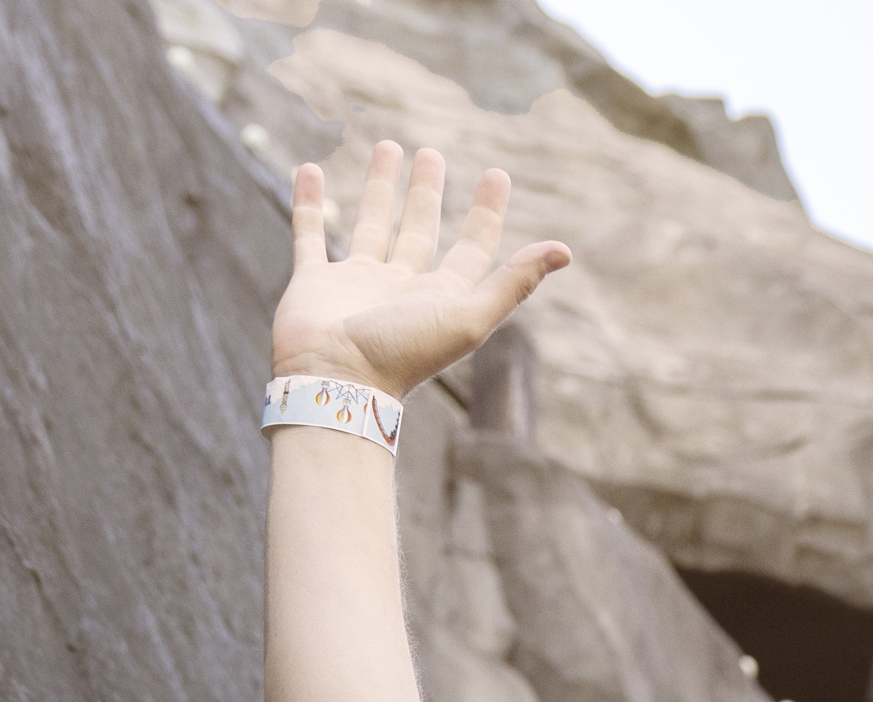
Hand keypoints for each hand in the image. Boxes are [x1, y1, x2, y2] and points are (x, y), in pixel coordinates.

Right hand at [274, 143, 567, 398]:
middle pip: (420, 230)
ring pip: (370, 224)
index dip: (486, 213)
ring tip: (387, 147)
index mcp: (441, 297)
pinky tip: (309, 170)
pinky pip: (309, 233)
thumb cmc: (403, 355)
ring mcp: (356, 284)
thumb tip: (564, 250)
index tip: (497, 174)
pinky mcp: (313, 283)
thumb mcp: (469, 317)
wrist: (335, 384)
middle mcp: (401, 288)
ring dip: (379, 188)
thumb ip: (513, 283)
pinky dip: (309, 203)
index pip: (472, 248)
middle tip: (431, 153)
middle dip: (427, 192)